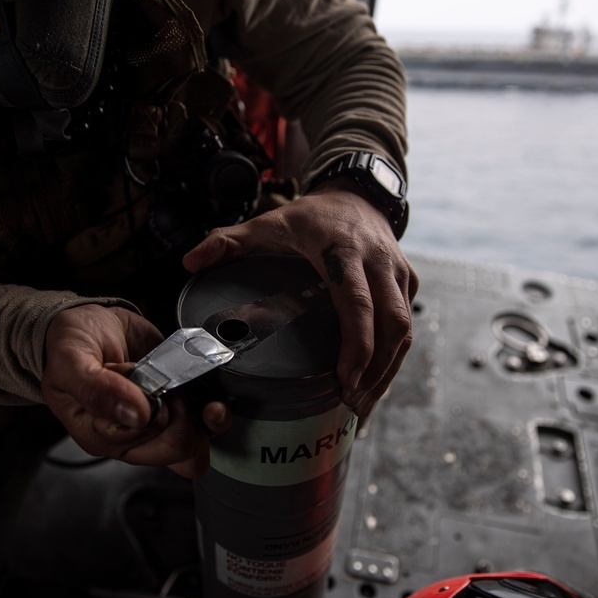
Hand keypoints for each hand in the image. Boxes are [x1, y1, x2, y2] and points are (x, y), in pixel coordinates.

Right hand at [40, 304, 231, 478]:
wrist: (91, 323)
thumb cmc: (71, 346)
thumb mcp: (71, 361)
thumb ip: (95, 389)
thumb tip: (136, 415)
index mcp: (101, 437)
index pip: (144, 442)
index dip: (152, 411)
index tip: (136, 380)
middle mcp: (132, 439)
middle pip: (177, 449)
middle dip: (178, 412)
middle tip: (160, 381)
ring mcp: (159, 425)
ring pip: (198, 445)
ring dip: (202, 415)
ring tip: (181, 383)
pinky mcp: (179, 409)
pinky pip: (209, 427)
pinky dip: (214, 410)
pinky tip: (205, 392)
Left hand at [183, 179, 418, 420]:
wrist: (358, 192)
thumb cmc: (311, 215)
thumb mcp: (269, 221)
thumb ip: (228, 241)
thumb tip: (190, 261)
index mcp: (343, 250)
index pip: (358, 300)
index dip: (357, 342)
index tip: (344, 378)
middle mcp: (378, 262)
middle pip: (392, 322)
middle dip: (376, 369)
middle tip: (352, 403)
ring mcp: (399, 273)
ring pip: (404, 329)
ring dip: (386, 371)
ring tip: (361, 405)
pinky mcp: (408, 283)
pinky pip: (405, 326)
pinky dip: (391, 359)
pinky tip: (372, 385)